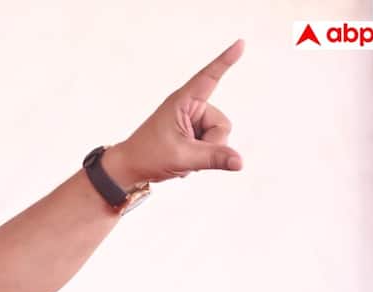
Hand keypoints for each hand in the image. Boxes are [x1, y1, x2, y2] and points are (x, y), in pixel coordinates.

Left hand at [105, 39, 243, 183]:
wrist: (131, 167)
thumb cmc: (149, 155)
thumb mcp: (183, 157)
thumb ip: (214, 158)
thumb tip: (240, 162)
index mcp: (183, 102)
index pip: (209, 77)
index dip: (226, 61)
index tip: (240, 43)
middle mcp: (191, 107)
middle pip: (222, 125)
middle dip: (212, 144)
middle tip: (187, 153)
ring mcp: (193, 120)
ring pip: (220, 137)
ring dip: (206, 152)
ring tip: (183, 155)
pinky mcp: (194, 132)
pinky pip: (213, 145)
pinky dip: (202, 156)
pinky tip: (185, 158)